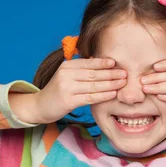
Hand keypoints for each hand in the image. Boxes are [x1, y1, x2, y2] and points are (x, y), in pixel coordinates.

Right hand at [11, 58, 126, 123]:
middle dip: (111, 74)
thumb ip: (81, 69)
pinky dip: (103, 95)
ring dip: (111, 84)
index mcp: (67, 66)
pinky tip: (113, 94)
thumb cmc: (58, 90)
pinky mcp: (68, 101)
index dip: (103, 63)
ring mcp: (66, 88)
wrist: (40, 105)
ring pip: (94, 85)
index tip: (116, 63)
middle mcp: (66, 75)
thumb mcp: (67, 76)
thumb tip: (100, 61)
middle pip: (93, 74)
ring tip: (123, 83)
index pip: (89, 63)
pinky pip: (90, 97)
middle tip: (125, 74)